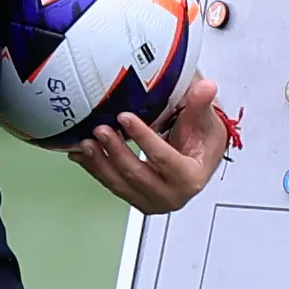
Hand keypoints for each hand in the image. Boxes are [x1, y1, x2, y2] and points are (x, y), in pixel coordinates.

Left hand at [66, 76, 227, 214]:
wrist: (199, 160)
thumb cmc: (203, 142)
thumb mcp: (206, 121)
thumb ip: (201, 104)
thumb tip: (206, 87)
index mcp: (190, 178)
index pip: (164, 159)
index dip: (143, 138)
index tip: (125, 118)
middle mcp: (171, 195)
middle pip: (137, 175)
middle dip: (116, 151)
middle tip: (101, 129)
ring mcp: (151, 201)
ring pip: (120, 184)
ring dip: (100, 163)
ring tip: (86, 142)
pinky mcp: (136, 198)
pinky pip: (111, 185)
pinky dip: (94, 169)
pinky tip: (81, 154)